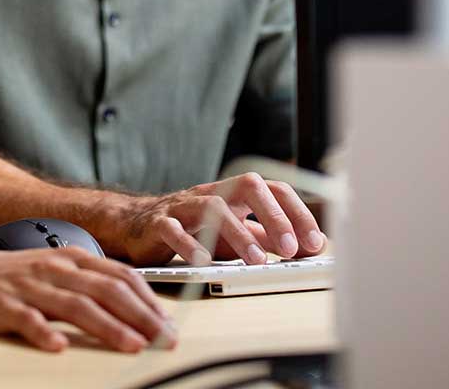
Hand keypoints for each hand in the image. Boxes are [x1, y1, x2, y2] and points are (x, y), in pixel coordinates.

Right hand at [0, 245, 175, 353]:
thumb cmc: (8, 276)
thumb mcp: (54, 271)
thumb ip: (88, 286)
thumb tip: (133, 309)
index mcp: (69, 259)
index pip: (119, 276)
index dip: (149, 300)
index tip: (169, 324)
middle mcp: (53, 269)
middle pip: (105, 290)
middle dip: (141, 316)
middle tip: (163, 339)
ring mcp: (27, 286)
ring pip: (74, 305)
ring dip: (107, 326)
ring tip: (131, 345)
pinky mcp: (1, 305)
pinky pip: (25, 319)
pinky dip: (43, 333)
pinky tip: (58, 347)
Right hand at [111, 173, 326, 265]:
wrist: (134, 225)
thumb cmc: (191, 229)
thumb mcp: (232, 233)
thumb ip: (266, 238)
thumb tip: (308, 248)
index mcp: (233, 195)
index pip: (272, 189)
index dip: (296, 212)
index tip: (314, 242)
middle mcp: (211, 194)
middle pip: (247, 186)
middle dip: (273, 216)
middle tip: (290, 248)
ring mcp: (183, 207)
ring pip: (212, 207)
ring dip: (238, 234)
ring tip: (256, 260)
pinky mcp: (158, 224)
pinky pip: (174, 230)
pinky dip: (190, 245)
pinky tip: (204, 262)